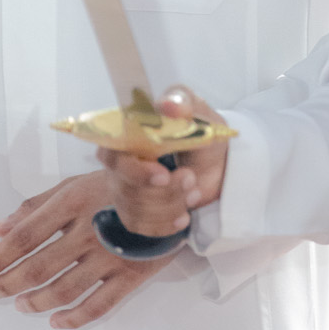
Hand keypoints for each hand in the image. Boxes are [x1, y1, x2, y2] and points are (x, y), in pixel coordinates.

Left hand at [0, 172, 175, 328]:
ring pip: (64, 288)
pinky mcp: (132, 275)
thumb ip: (36, 206)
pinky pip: (100, 305)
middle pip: (38, 267)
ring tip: (21, 305)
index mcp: (71, 203)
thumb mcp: (75, 183)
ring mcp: (111, 256)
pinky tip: (57, 321)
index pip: (24, 237)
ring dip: (37, 301)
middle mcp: (88, 231)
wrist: (175, 188)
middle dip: (9, 283)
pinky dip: (75, 318)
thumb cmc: (118, 184)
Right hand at [96, 86, 229, 236]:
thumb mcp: (198, 112)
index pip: (112, 155)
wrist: (216, 162)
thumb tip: (167, 105)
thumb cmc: (201, 132)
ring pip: (136, 210)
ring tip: (193, 191)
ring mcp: (124, 189)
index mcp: (126, 134)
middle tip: (190, 178)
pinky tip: (184, 215)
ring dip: (170, 205)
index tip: (163, 174)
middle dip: (163, 191)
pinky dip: (165, 224)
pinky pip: (142, 227)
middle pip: (126, 188)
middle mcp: (119, 164)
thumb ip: (182, 103)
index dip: (135, 171)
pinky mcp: (135, 212)